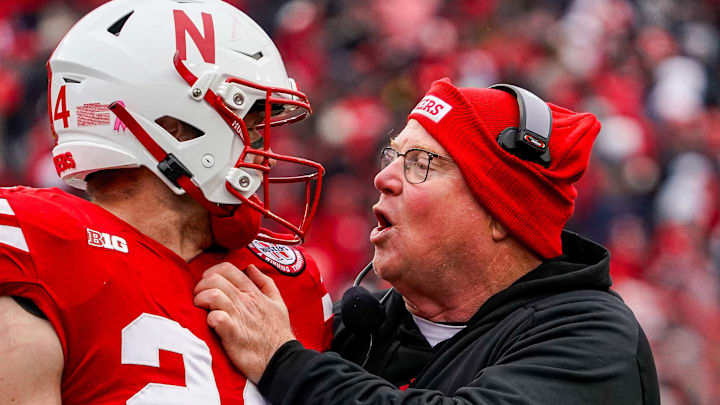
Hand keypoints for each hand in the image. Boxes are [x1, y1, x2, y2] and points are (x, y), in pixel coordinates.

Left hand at [193, 263, 295, 382]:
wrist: (281, 360)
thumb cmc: (278, 333)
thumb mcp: (278, 303)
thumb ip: (265, 283)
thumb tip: (251, 268)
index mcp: (253, 292)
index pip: (227, 269)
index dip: (212, 271)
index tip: (207, 283)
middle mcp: (245, 301)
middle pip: (215, 279)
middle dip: (201, 286)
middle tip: (200, 298)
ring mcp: (239, 317)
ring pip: (213, 295)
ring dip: (201, 300)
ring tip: (200, 309)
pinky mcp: (232, 334)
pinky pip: (216, 318)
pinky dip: (209, 318)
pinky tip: (210, 323)